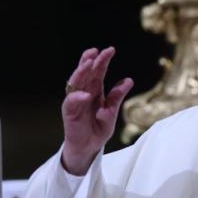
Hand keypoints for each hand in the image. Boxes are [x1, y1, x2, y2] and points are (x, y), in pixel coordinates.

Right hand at [61, 47, 132, 174]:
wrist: (89, 147)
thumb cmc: (98, 129)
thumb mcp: (112, 112)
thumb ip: (117, 97)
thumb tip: (128, 80)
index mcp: (95, 90)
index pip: (97, 71)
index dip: (102, 60)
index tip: (110, 50)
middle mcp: (84, 92)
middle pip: (85, 73)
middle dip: (90, 61)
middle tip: (96, 52)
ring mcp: (75, 101)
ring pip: (75, 82)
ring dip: (81, 72)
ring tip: (88, 64)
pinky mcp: (69, 112)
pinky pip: (71, 102)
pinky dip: (78, 97)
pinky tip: (86, 94)